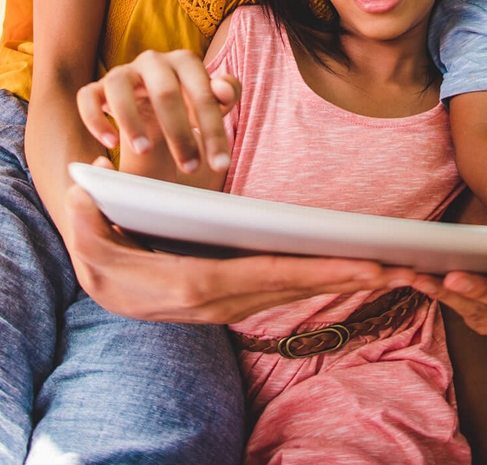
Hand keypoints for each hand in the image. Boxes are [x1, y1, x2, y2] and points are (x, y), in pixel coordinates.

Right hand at [63, 184, 413, 321]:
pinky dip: (320, 278)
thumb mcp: (88, 245)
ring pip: (295, 290)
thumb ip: (85, 219)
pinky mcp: (238, 296)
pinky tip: (348, 268)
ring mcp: (233, 304)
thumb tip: (88, 183)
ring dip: (341, 280)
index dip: (316, 270)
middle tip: (400, 267)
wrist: (108, 296)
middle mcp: (223, 300)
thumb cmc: (104, 266)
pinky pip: (286, 287)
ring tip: (388, 267)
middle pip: (294, 286)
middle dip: (347, 277)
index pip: (267, 275)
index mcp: (197, 284)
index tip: (361, 266)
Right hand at [76, 49, 238, 173]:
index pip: (203, 92)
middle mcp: (152, 61)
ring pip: (118, 85)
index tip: (221, 165)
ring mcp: (123, 72)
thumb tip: (223, 90)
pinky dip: (95, 119)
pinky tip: (110, 143)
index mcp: (185, 61)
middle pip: (164, 91)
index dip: (214, 130)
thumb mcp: (212, 106)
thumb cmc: (189, 108)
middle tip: (190, 168)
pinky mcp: (97, 88)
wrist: (155, 116)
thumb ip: (226, 94)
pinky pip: (87, 96)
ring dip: (131, 120)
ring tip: (145, 151)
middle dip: (179, 133)